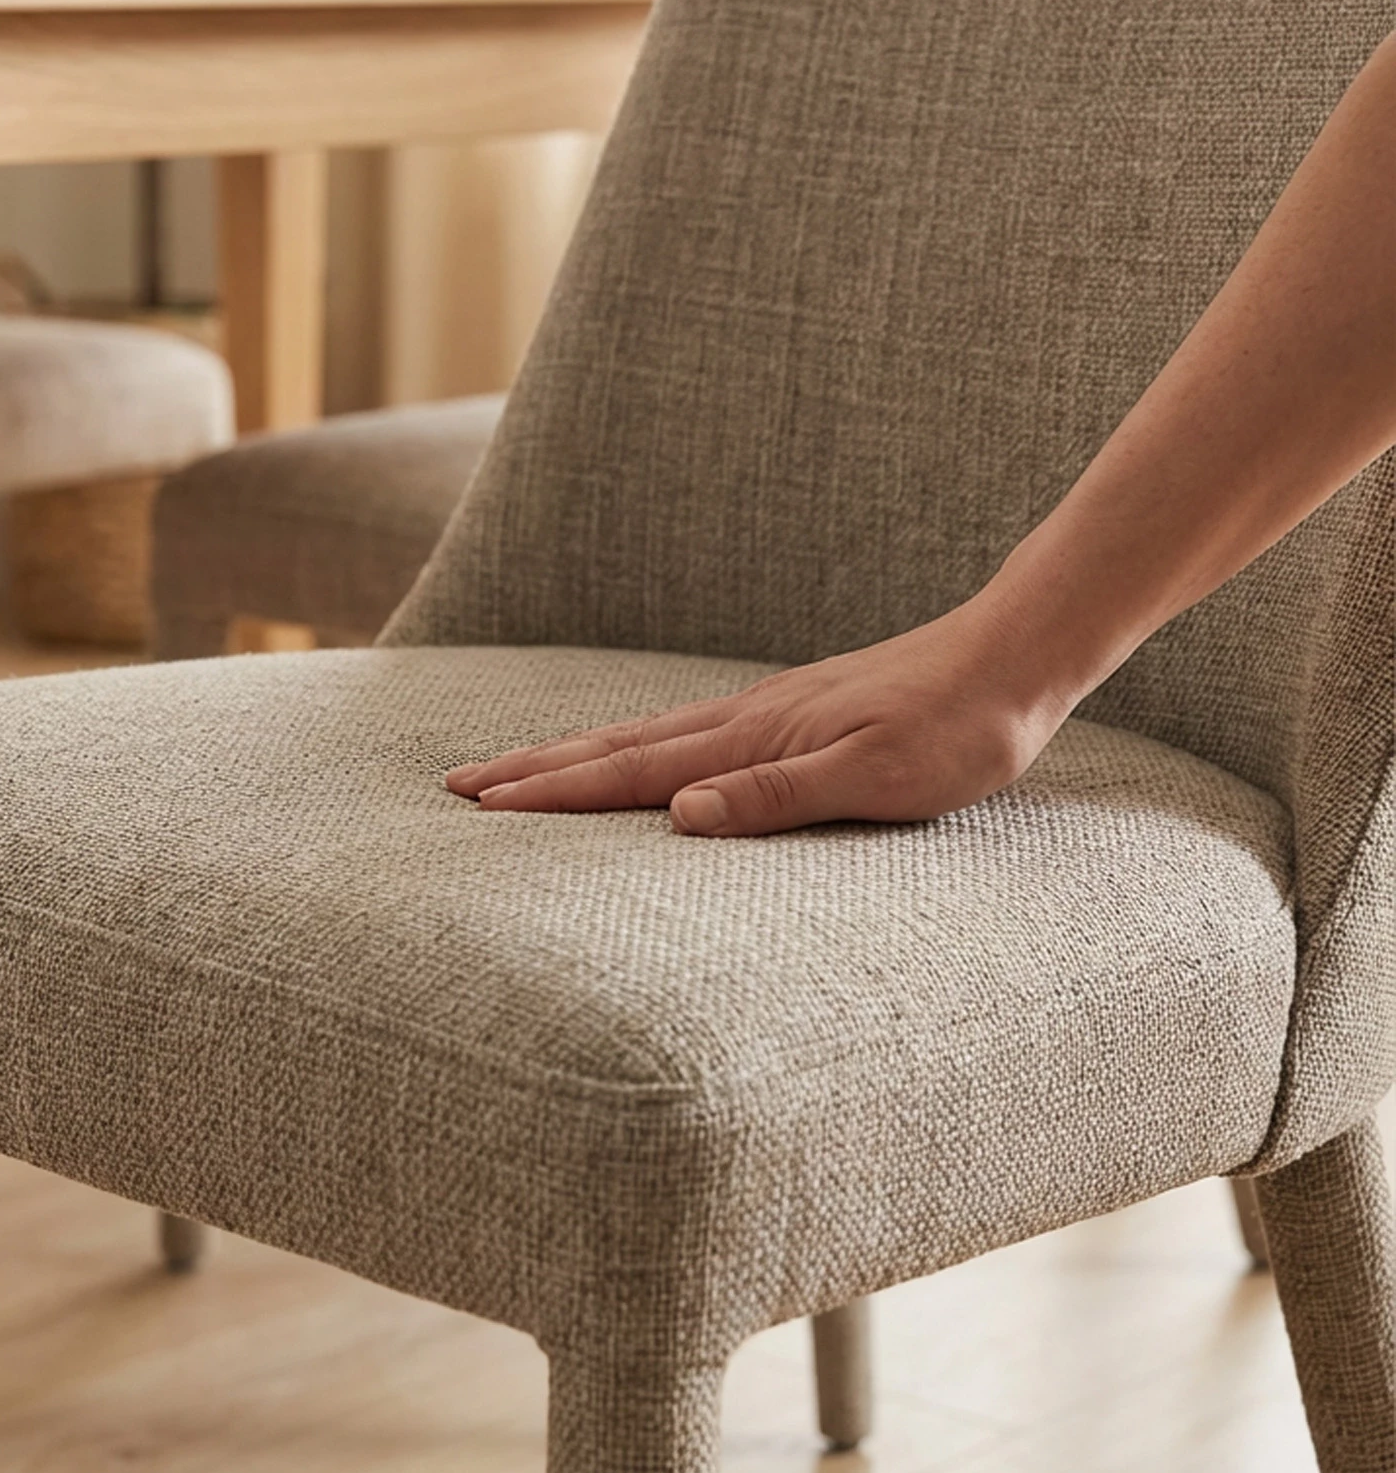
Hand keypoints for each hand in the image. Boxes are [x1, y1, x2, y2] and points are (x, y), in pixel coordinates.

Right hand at [444, 600, 1076, 835]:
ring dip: (572, 754)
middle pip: (616, 746)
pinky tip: (633, 753)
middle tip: (459, 783)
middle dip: (535, 768)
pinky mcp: (788, 711)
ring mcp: (762, 711)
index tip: (481, 802)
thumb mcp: (878, 778)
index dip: (553, 791)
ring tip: (518, 769)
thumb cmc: (957, 728)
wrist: (1012, 656)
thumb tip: (682, 815)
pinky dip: (630, 743)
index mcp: (753, 740)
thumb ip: (778, 798)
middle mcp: (743, 720)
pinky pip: (681, 730)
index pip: (631, 772)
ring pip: (643, 734)